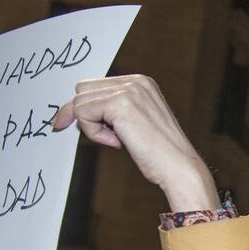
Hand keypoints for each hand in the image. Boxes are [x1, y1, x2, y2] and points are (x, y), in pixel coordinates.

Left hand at [53, 75, 217, 212]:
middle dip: (84, 115)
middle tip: (105, 137)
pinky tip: (116, 142)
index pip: (94, 85)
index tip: (69, 123)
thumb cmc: (160, 153)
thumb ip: (113, 109)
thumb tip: (74, 110)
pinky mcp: (120, 103)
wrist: (179, 167)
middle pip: (82, 89)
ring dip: (91, 126)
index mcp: (141, 83)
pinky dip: (93, 132)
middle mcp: (136, 81)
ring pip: (80, 101)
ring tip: (116, 140)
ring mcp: (129, 90)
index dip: (83, 107)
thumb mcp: (135, 122)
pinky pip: (83, 113)